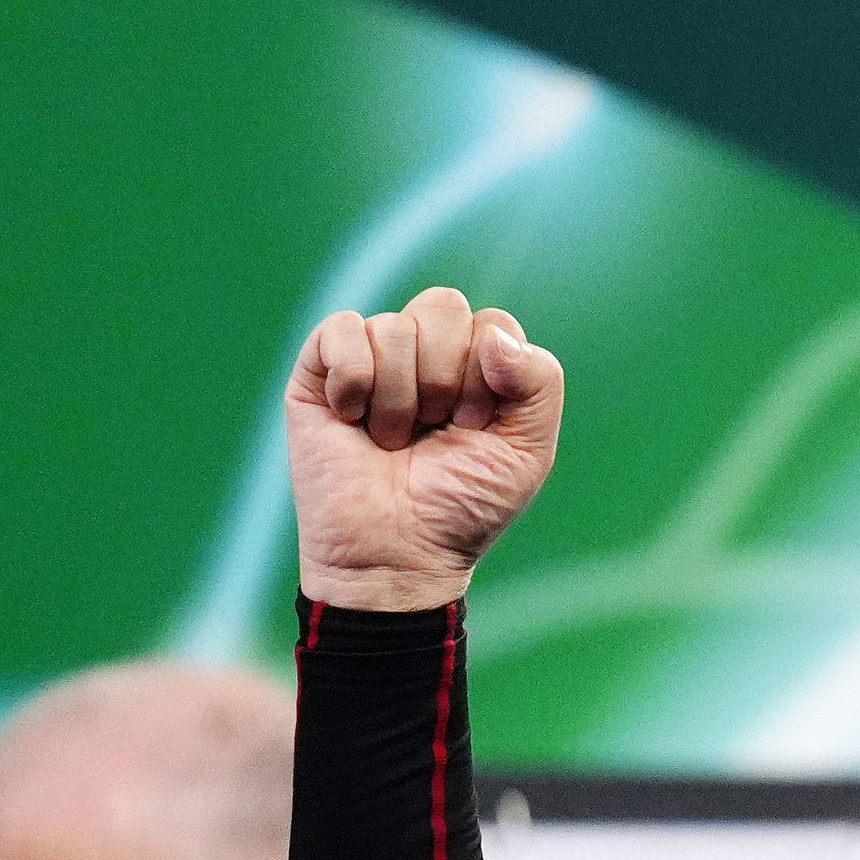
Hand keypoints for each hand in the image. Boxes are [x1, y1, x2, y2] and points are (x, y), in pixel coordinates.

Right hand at [286, 285, 563, 610]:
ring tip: (391, 441)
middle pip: (443, 306)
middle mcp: (425, 353)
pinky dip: (354, 381)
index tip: (474, 427)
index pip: (492, 324)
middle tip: (434, 430)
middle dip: (444, 378)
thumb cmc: (463, 507)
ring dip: (398, 399)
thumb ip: (539, 381)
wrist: (397, 552)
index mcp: (479, 366)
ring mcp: (372, 357)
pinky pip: (341, 330)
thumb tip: (492, 335)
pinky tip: (352, 420)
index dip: (488, 377)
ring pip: (392, 326)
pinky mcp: (320, 369)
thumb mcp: (527, 451)